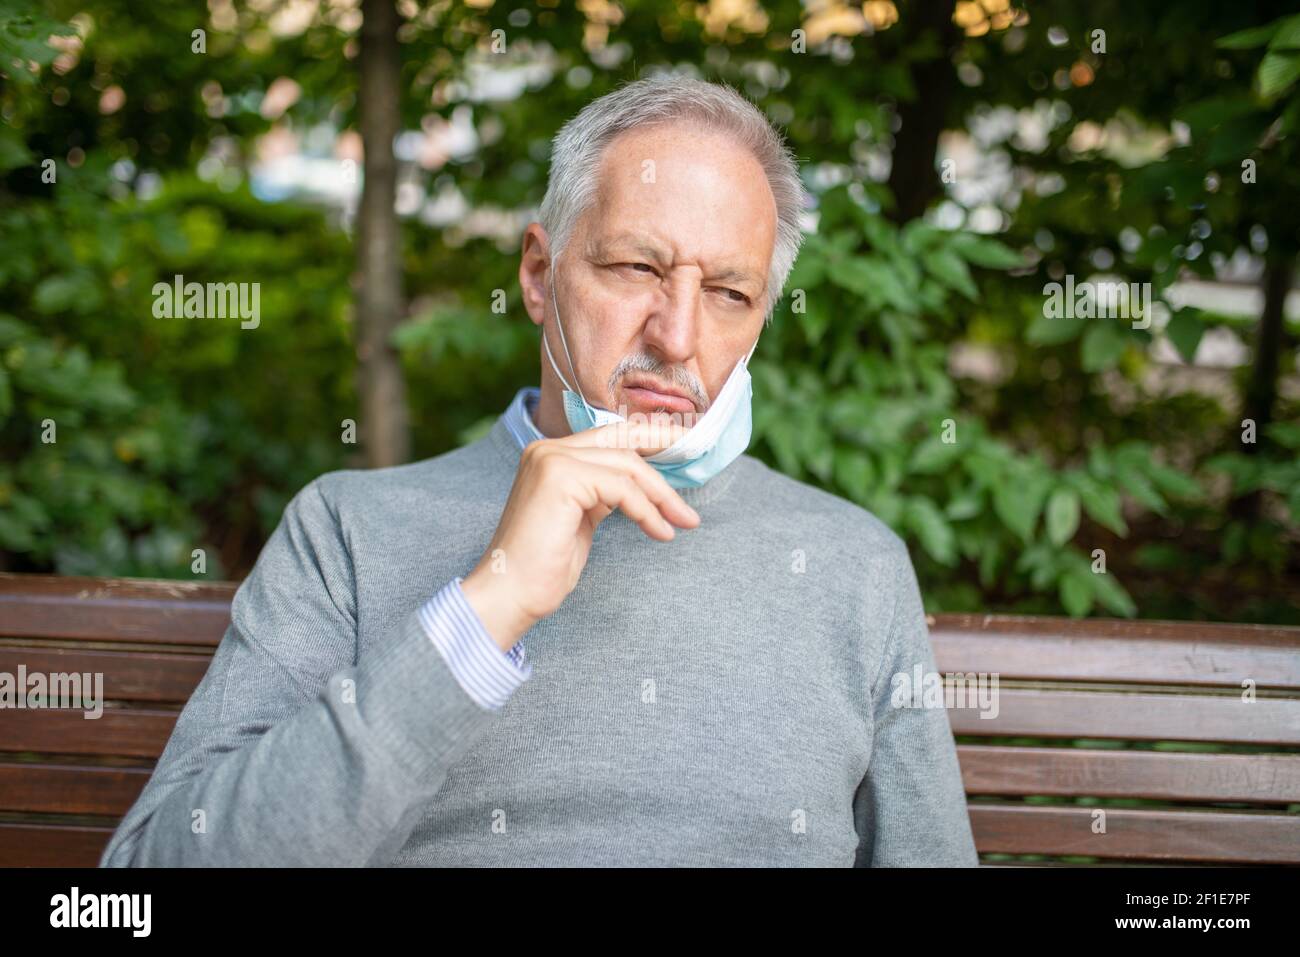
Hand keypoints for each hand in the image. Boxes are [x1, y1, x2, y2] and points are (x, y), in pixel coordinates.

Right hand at [460, 418, 699, 650]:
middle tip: (695, 473)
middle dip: (664, 455)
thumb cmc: (543, 567)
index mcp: (549, 455)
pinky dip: (648, 511)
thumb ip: (602, 493)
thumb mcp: (581, 518)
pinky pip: (622, 488)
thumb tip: (637, 485)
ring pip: (627, 466)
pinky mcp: (561, 478)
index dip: (650, 438)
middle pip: (622, 441)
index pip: (610, 435)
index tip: (684, 446)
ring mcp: (551, 460)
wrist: (511, 593)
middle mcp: (547, 449)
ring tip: (684, 521)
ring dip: (662, 496)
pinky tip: (661, 533)